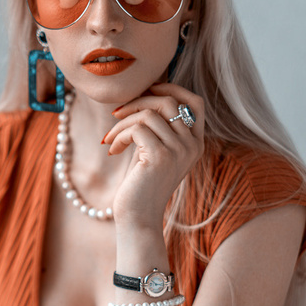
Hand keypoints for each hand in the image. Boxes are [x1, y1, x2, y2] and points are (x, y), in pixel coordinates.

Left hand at [103, 82, 205, 228]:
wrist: (139, 217)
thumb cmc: (142, 183)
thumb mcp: (155, 150)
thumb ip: (158, 126)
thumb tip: (145, 93)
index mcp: (196, 143)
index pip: (195, 102)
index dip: (172, 88)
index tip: (148, 89)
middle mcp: (192, 145)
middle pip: (168, 101)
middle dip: (138, 101)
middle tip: (117, 114)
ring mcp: (179, 150)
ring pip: (148, 114)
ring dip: (122, 123)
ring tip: (110, 139)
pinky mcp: (160, 156)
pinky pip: (136, 129)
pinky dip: (119, 135)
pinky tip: (112, 149)